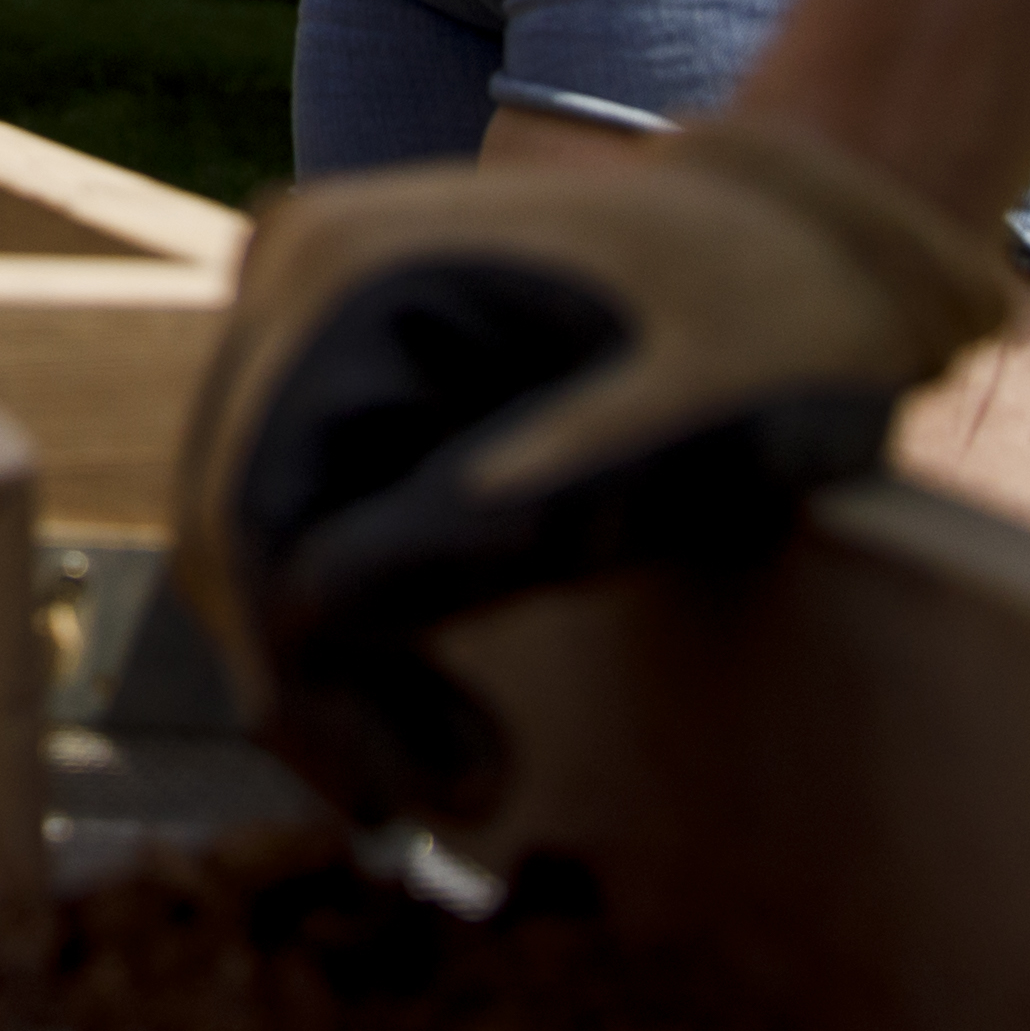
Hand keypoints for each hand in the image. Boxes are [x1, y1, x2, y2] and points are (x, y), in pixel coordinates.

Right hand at [173, 127, 1022, 822]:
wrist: (803, 223)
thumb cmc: (766, 329)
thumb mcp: (672, 440)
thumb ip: (513, 516)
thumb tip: (324, 625)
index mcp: (348, 273)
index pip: (257, 515)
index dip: (318, 681)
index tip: (438, 798)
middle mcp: (289, 266)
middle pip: (227, 521)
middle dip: (312, 683)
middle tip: (438, 807)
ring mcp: (301, 293)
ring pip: (243, 514)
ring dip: (318, 651)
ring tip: (449, 758)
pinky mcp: (335, 336)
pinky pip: (290, 483)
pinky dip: (338, 594)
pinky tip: (423, 676)